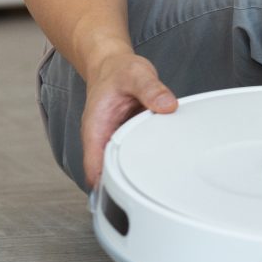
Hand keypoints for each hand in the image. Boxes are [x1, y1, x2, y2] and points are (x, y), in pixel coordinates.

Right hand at [81, 51, 175, 189]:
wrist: (113, 65)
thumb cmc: (118, 71)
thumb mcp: (136, 75)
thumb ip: (152, 89)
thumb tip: (167, 105)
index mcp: (96, 128)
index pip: (94, 166)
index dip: (104, 185)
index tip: (120, 197)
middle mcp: (103, 137)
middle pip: (107, 172)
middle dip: (123, 185)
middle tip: (149, 194)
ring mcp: (115, 138)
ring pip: (122, 164)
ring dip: (136, 173)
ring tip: (158, 183)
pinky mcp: (128, 135)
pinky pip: (135, 152)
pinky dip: (146, 158)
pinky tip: (162, 163)